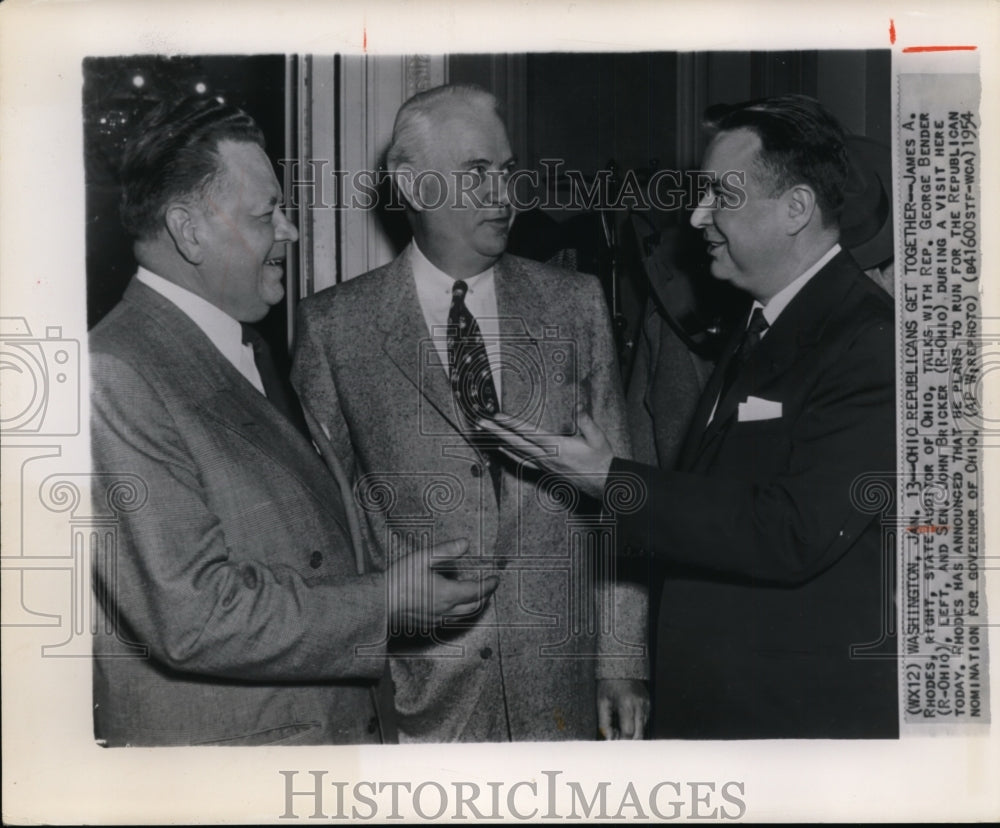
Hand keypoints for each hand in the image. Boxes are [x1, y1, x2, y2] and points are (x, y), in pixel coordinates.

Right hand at [386, 538, 498, 631]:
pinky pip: (451, 620)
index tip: (496, 578)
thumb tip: (465, 543)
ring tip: (476, 595)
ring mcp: (437, 619)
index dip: (489, 585)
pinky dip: (460, 612)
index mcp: (448, 593)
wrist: (379, 602)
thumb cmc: (399, 579)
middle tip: (489, 586)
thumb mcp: (422, 558)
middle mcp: (446, 610)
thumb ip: (446, 551)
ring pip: (464, 616)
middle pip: (475, 606)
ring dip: (474, 605)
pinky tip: (454, 605)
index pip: (477, 591)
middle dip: (485, 596)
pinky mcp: (428, 624)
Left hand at [477, 406, 614, 498]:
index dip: (512, 424)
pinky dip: (510, 454)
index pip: (529, 433)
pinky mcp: (546, 469)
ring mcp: (545, 465)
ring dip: (499, 441)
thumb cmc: (601, 459)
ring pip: (517, 452)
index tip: (498, 416)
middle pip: (516, 443)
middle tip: (481, 423)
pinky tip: (502, 449)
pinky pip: (523, 461)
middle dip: (497, 431)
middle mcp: (547, 457)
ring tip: (486, 433)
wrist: (604, 483)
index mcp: (558, 447)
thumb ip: (586, 420)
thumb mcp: (597, 437)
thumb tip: (578, 404)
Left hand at [597, 678, 649, 739]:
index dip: (621, 742)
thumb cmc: (608, 684)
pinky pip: (644, 721)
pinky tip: (626, 722)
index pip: (628, 732)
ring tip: (620, 730)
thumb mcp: (602, 702)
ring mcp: (646, 704)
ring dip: (633, 734)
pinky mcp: (648, 703)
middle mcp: (639, 705)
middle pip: (639, 734)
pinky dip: (636, 726)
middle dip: (629, 741)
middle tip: (617, 741)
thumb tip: (609, 740)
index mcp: (626, 704)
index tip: (614, 744)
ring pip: (643, 729)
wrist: (620, 666)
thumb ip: (604, 723)